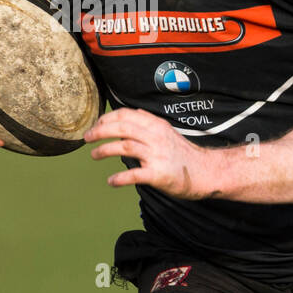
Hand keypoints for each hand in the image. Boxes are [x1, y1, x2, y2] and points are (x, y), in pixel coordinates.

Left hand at [84, 107, 214, 197]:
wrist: (205, 173)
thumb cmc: (183, 154)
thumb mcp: (167, 132)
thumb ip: (149, 123)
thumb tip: (132, 112)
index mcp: (156, 126)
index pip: (126, 115)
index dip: (107, 118)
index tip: (96, 125)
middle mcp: (156, 138)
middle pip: (122, 128)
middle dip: (100, 131)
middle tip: (86, 138)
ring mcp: (157, 155)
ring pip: (125, 147)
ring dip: (104, 150)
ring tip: (94, 155)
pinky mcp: (158, 174)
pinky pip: (135, 175)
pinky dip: (120, 178)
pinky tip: (111, 181)